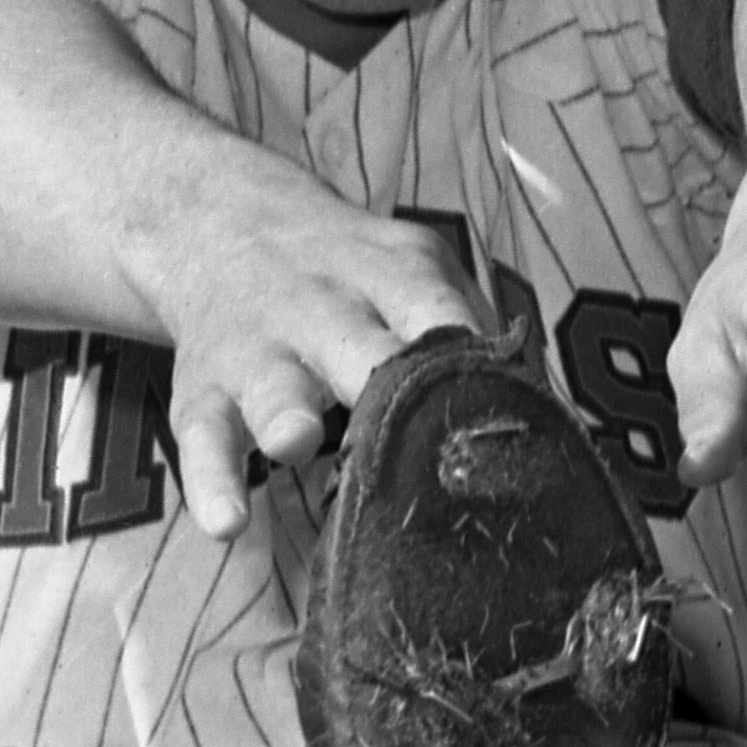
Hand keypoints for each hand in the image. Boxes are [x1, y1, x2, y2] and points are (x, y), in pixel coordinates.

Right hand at [126, 189, 491, 543]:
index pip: (439, 313)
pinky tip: (225, 523)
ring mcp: (258, 352)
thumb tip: (545, 409)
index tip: (500, 417)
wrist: (222, 224)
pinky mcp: (201, 393)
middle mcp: (323, 310)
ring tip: (297, 441)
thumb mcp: (412, 269)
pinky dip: (210, 482)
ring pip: (275, 388)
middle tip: (414, 433)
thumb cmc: (352, 273)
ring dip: (287, 414)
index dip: (466, 363)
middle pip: (358, 346)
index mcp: (394, 277)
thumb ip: (469, 330)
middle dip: (381, 382)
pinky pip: (201, 439)